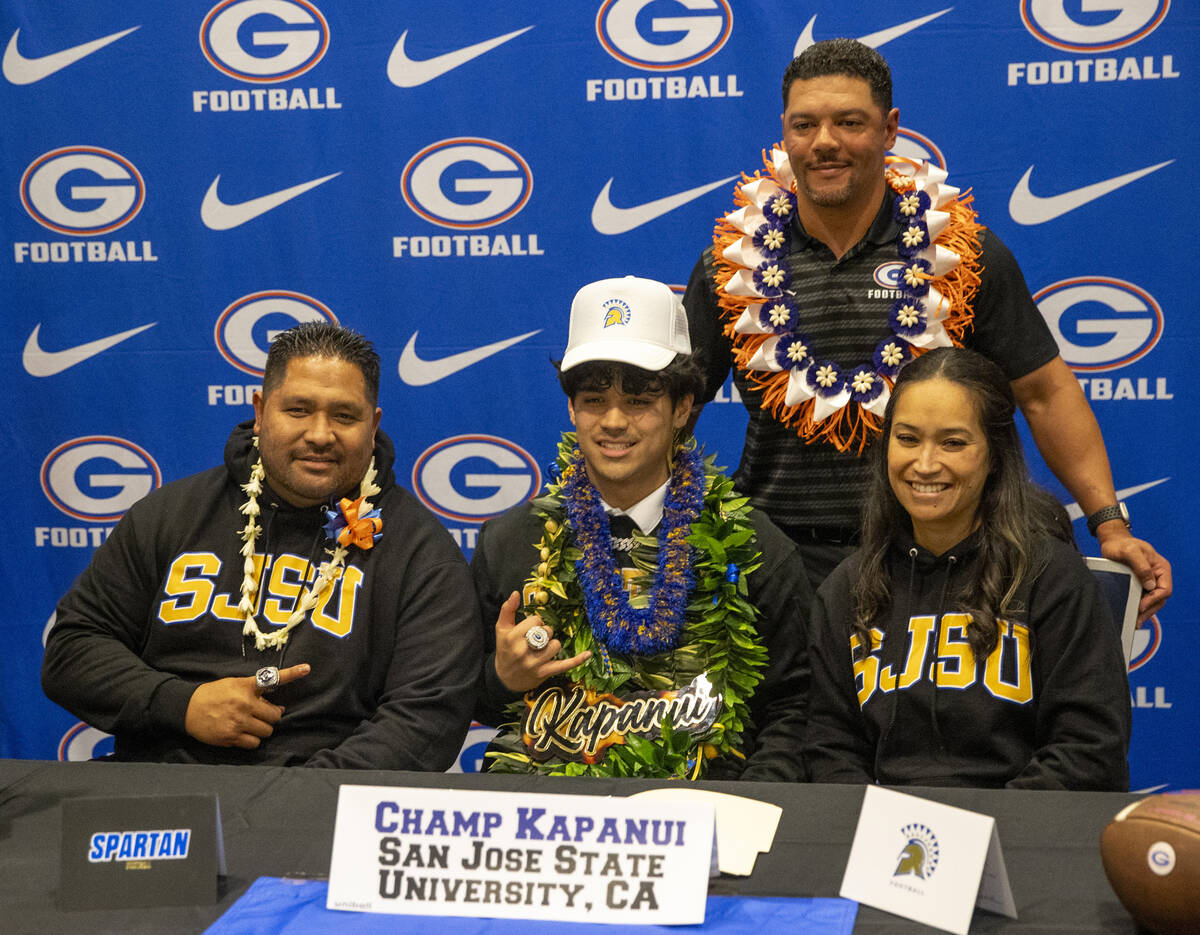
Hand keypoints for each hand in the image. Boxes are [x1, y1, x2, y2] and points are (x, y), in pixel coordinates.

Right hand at [184, 663, 310, 748]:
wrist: (187, 708)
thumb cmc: (214, 694)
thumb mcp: (234, 684)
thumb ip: (254, 691)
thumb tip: (275, 706)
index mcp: (246, 688)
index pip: (272, 679)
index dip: (292, 673)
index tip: (307, 668)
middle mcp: (245, 705)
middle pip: (274, 717)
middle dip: (272, 717)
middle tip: (264, 715)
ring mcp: (238, 723)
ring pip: (266, 732)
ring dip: (263, 729)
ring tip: (253, 724)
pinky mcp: (230, 738)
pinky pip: (254, 744)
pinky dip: (252, 740)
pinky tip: (244, 734)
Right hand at [493, 592, 589, 692]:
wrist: (504, 678)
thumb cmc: (505, 650)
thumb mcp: (501, 629)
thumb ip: (507, 609)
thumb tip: (516, 593)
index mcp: (513, 638)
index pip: (535, 621)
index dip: (535, 623)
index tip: (530, 629)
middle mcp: (523, 651)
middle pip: (547, 632)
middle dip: (544, 633)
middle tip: (536, 639)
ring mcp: (535, 663)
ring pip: (556, 645)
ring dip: (552, 645)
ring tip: (542, 649)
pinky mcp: (544, 673)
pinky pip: (564, 665)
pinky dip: (577, 660)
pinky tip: (587, 654)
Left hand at [1097, 526, 1171, 622]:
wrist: (1113, 541)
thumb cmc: (1122, 544)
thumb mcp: (1130, 551)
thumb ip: (1142, 566)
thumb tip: (1151, 585)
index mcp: (1162, 568)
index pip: (1164, 589)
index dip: (1153, 600)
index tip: (1141, 607)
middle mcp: (1158, 576)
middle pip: (1159, 599)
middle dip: (1149, 610)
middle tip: (1137, 620)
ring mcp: (1150, 581)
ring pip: (1152, 601)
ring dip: (1145, 612)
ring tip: (1135, 622)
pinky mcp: (1140, 584)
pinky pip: (1144, 598)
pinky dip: (1139, 607)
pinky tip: (1133, 615)